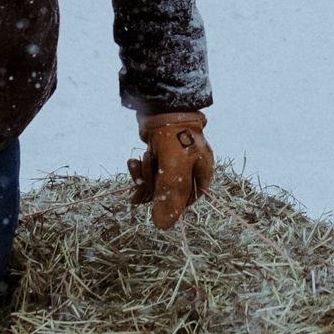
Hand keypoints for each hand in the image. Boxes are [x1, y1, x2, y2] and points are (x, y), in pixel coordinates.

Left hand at [128, 111, 214, 228]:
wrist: (160, 106)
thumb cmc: (174, 136)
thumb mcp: (172, 169)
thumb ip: (169, 197)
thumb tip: (163, 227)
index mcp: (202, 175)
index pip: (185, 202)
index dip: (168, 202)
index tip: (157, 193)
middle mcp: (190, 171)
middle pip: (167, 194)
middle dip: (152, 185)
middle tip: (146, 171)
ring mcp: (174, 164)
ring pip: (156, 185)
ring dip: (143, 176)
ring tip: (140, 160)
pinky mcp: (160, 158)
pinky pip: (148, 174)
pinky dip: (138, 171)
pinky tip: (132, 161)